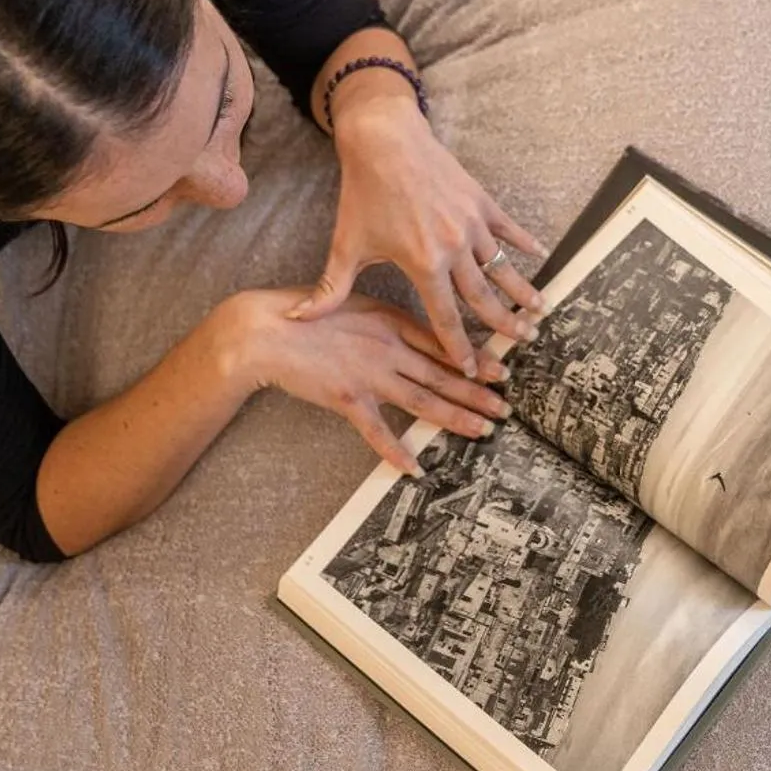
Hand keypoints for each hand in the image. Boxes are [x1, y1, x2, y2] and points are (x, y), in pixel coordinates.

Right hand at [226, 287, 511, 475]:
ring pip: (423, 400)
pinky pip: (378, 431)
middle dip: (478, 393)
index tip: (501, 372)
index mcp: (391, 321)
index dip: (474, 360)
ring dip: (455, 417)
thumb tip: (413, 335)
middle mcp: (388, 348)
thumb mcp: (353, 302)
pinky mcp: (347, 398)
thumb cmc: (306, 313)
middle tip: (505, 409)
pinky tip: (415, 468)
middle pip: (442, 374)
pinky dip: (396, 452)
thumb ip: (386, 321)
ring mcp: (369, 374)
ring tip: (483, 430)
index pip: (442, 343)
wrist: (265, 331)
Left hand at [287, 71, 547, 375]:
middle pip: (484, 298)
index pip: (446, 318)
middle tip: (522, 343)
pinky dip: (524, 242)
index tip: (472, 368)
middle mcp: (454, 248)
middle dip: (503, 325)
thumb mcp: (346, 245)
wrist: (384, 139)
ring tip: (540, 311)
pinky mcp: (480, 201)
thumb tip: (299, 318)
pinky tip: (540, 254)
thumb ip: (329, 288)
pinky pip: (508, 228)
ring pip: (502, 267)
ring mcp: (471, 223)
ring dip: (522, 291)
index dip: (459, 347)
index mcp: (424, 265)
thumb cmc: (363, 193)